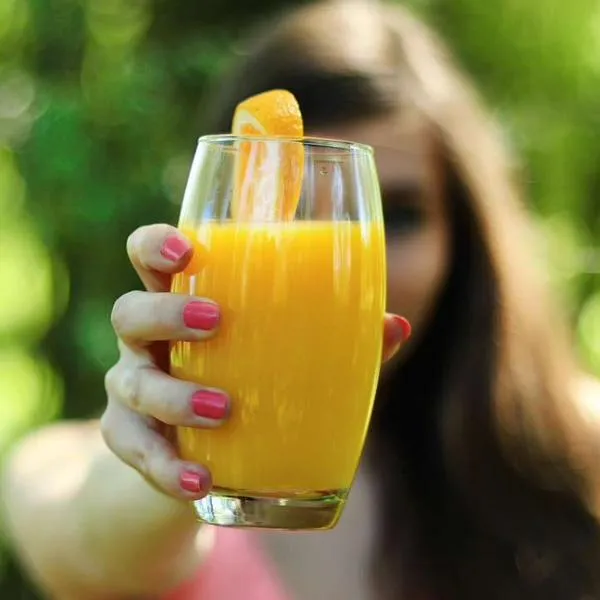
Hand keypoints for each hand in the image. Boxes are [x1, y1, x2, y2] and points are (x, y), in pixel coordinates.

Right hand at [102, 224, 410, 501]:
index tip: (187, 250)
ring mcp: (134, 390)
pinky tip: (200, 478)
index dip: (156, 246)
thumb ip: (337, 340)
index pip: (151, 258)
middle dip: (165, 312)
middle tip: (214, 321)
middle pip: (130, 311)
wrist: (208, 453)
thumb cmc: (251, 384)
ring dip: (174, 396)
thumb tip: (397, 326)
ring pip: (132, 383)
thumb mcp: (285, 357)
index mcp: (185, 305)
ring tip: (223, 409)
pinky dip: (166, 466)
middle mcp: (150, 342)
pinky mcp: (131, 440)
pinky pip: (137, 450)